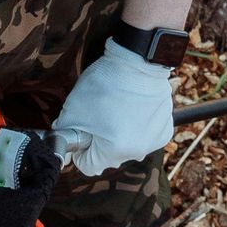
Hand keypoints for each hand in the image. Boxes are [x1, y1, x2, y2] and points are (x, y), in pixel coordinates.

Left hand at [52, 42, 173, 175]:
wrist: (138, 61)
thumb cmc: (106, 85)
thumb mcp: (73, 110)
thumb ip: (64, 135)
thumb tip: (63, 149)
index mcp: (115, 151)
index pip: (88, 165)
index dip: (80, 149)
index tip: (82, 132)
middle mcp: (138, 151)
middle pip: (109, 157)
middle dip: (100, 141)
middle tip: (99, 115)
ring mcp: (154, 141)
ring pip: (126, 147)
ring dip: (119, 134)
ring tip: (117, 108)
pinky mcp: (163, 129)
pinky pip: (143, 137)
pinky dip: (136, 127)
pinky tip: (132, 108)